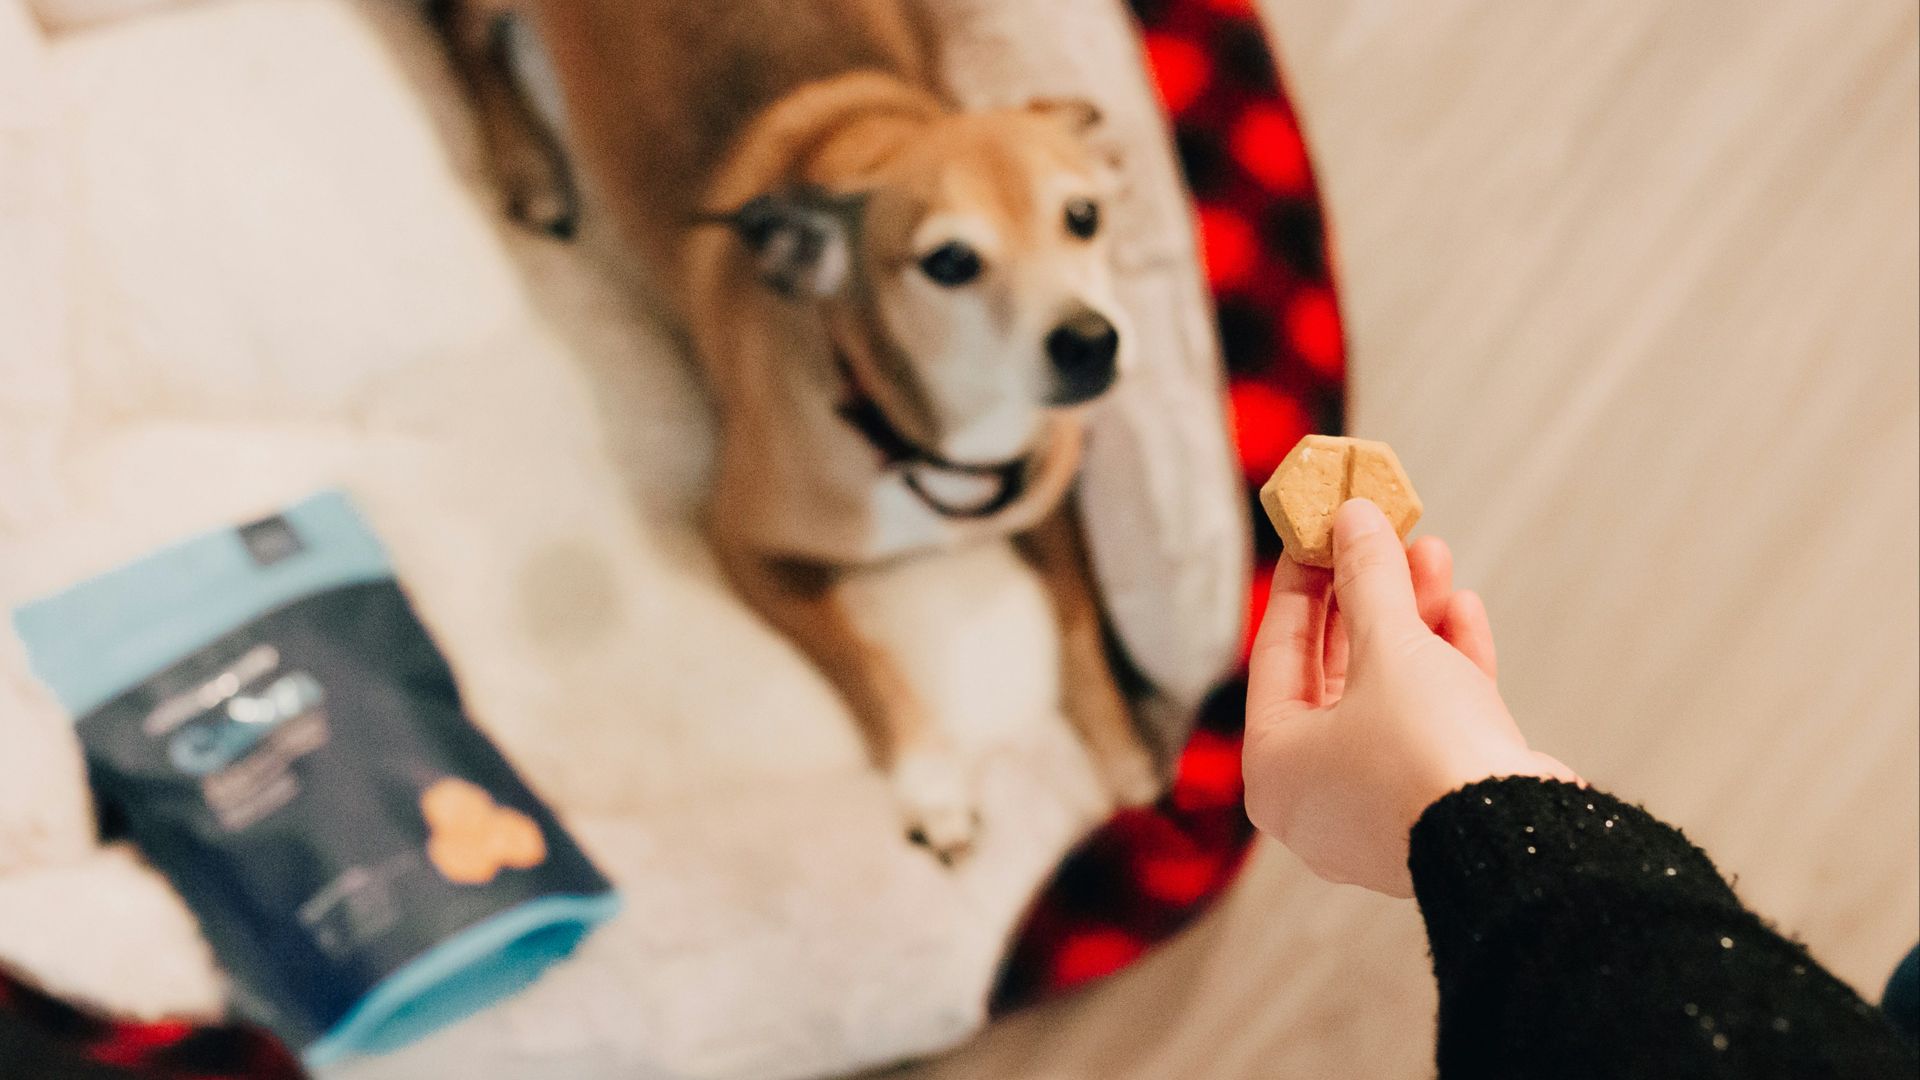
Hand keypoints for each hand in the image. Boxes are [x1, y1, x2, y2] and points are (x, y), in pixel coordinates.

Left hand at [1243, 499, 1576, 896]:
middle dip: (1367, 597)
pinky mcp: (1440, 809)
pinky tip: (1464, 609)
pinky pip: (1432, 727)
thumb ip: (1367, 578)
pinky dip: (1446, 668)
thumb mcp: (1390, 647)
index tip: (1319, 530)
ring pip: (1389, 694)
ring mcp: (1381, 808)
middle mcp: (1318, 797)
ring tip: (1433, 552)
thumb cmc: (1426, 754)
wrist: (1522, 844)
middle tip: (1382, 536)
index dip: (1301, 583)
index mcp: (1275, 769)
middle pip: (1335, 672)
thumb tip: (1353, 519)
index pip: (1277, 654)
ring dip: (1412, 621)